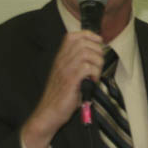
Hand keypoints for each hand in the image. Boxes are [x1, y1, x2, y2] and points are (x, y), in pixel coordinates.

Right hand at [21, 30, 102, 147]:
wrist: (49, 112)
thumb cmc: (62, 95)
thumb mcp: (68, 74)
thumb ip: (78, 63)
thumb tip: (97, 54)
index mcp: (60, 58)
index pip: (73, 36)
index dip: (89, 35)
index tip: (99, 42)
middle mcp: (61, 61)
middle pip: (83, 42)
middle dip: (97, 52)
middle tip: (98, 65)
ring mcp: (65, 70)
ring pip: (87, 54)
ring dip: (97, 63)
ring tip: (95, 75)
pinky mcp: (70, 80)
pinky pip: (87, 68)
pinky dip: (95, 74)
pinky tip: (92, 82)